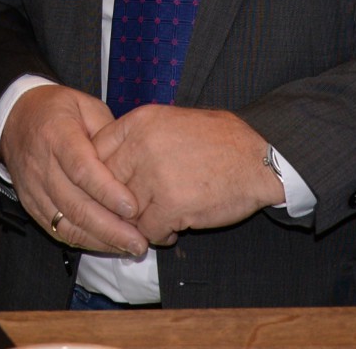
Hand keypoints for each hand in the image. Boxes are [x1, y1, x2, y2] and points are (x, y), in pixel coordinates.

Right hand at [0, 85, 147, 257]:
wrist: (15, 117)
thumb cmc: (57, 110)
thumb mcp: (85, 105)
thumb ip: (109, 132)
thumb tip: (134, 162)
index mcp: (57, 134)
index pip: (81, 169)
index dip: (107, 191)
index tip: (133, 207)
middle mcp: (41, 165)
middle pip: (75, 204)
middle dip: (110, 227)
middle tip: (140, 241)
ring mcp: (33, 188)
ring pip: (66, 222)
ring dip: (100, 240)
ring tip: (130, 247)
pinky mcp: (31, 204)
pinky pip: (57, 229)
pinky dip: (83, 241)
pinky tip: (107, 245)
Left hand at [91, 105, 284, 244]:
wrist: (260, 159)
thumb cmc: (220, 140)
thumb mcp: (172, 120)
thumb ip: (138, 137)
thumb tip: (106, 161)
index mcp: (141, 121)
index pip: (95, 150)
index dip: (99, 174)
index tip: (110, 187)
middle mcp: (142, 145)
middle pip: (105, 184)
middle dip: (117, 202)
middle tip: (133, 210)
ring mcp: (156, 176)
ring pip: (124, 211)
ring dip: (138, 221)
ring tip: (157, 220)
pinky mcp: (172, 205)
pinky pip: (148, 230)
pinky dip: (159, 235)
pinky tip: (174, 228)